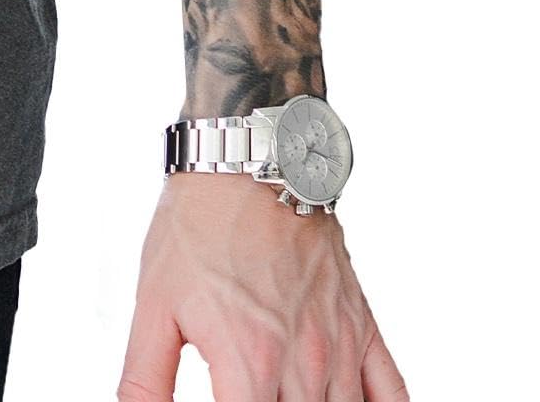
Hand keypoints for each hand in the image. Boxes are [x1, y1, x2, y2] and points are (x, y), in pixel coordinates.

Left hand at [118, 176, 406, 400]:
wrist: (247, 162)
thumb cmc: (197, 227)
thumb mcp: (153, 303)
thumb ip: (144, 376)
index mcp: (248, 364)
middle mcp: (302, 364)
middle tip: (255, 397)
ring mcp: (340, 347)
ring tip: (291, 398)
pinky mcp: (363, 327)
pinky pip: (395, 394)